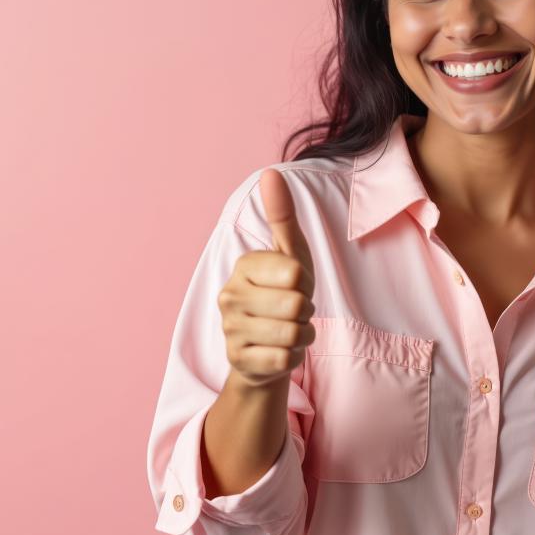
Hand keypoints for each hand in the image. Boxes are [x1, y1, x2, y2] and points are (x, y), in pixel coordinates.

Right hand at [217, 169, 317, 386]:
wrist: (265, 349)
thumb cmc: (281, 295)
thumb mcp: (289, 255)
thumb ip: (282, 216)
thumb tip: (270, 173)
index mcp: (243, 266)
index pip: (296, 274)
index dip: (305, 284)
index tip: (293, 287)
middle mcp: (229, 295)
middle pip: (296, 305)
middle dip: (305, 312)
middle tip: (291, 312)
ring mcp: (230, 330)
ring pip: (292, 334)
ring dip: (301, 335)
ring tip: (286, 331)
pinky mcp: (238, 361)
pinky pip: (285, 359)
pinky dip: (292, 357)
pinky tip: (278, 351)